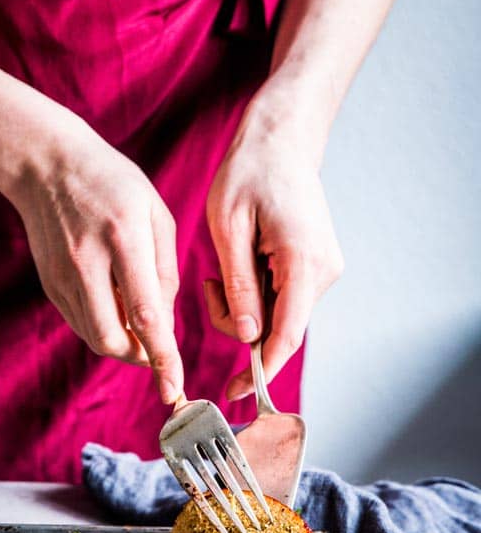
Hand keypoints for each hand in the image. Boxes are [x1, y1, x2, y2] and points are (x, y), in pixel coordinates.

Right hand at [12, 129, 183, 403]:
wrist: (47, 165)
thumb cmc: (114, 185)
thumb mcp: (156, 214)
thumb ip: (166, 271)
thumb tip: (164, 323)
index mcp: (125, 240)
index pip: (145, 315)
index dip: (163, 357)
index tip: (174, 388)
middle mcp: (89, 263)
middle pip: (114, 339)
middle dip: (141, 356)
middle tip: (157, 347)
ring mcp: (63, 276)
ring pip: (96, 337)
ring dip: (123, 343)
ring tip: (137, 319)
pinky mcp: (49, 284)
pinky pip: (81, 323)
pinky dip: (104, 327)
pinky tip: (114, 305)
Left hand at [205, 103, 343, 399]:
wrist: (281, 139)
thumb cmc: (249, 173)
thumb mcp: (229, 229)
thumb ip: (239, 286)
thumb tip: (248, 337)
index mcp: (303, 263)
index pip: (286, 336)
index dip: (261, 372)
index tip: (235, 393)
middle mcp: (323, 271)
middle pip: (280, 327)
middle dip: (240, 325)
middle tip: (207, 288)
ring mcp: (323, 267)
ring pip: (280, 313)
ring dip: (246, 306)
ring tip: (220, 268)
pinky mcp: (315, 263)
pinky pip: (283, 296)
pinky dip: (256, 293)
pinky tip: (240, 263)